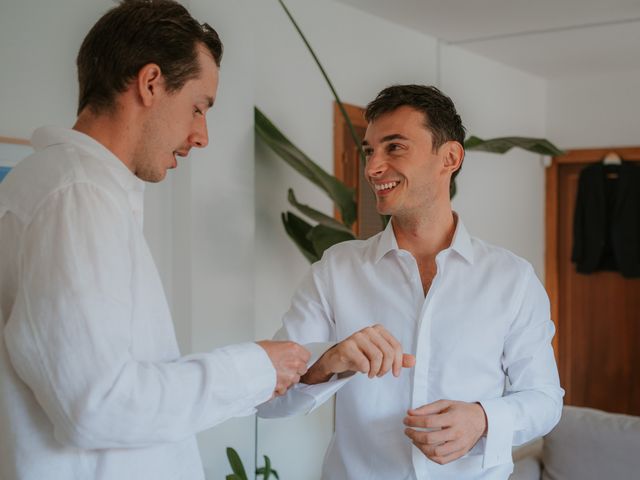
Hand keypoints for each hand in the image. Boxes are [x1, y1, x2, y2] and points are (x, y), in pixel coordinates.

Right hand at [257, 340, 310, 395]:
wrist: (246, 366)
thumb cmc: (256, 353)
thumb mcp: (272, 344)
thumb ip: (284, 350)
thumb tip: (286, 354)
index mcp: (293, 349)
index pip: (306, 356)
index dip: (299, 358)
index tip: (294, 359)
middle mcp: (295, 363)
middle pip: (302, 369)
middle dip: (294, 370)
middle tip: (283, 367)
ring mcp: (289, 377)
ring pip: (293, 381)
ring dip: (286, 379)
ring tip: (274, 375)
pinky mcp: (282, 388)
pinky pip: (283, 389)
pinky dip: (278, 388)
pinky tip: (270, 382)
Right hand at [301, 324, 415, 384]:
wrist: (338, 359)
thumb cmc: (360, 356)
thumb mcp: (381, 357)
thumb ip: (397, 358)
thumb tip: (413, 361)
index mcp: (379, 330)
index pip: (396, 346)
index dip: (399, 362)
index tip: (395, 373)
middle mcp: (368, 331)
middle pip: (388, 353)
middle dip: (386, 368)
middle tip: (380, 374)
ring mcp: (357, 337)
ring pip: (377, 357)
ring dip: (376, 370)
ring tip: (372, 373)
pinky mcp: (347, 346)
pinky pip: (364, 362)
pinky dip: (365, 370)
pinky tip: (362, 370)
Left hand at [403, 400, 486, 464]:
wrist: (481, 420)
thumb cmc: (462, 411)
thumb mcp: (445, 403)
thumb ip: (427, 408)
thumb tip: (411, 413)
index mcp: (453, 418)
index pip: (429, 422)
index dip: (414, 421)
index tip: (406, 420)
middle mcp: (457, 432)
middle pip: (430, 438)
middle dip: (414, 434)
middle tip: (407, 430)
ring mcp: (459, 445)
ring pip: (435, 452)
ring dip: (420, 447)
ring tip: (415, 439)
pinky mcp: (460, 453)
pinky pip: (442, 460)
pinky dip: (430, 456)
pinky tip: (424, 448)